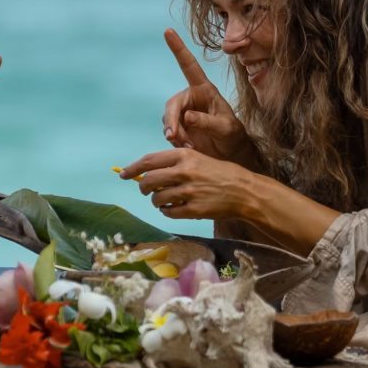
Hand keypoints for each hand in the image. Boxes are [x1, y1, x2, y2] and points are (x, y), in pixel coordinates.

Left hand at [119, 147, 257, 224]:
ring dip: (156, 201)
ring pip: (157, 198)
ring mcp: (188, 192)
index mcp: (184, 155)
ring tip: (164, 200)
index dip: (133, 168)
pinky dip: (167, 211)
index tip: (123, 174)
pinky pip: (169, 212)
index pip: (149, 161)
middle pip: (148, 181)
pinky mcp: (193, 209)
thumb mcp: (199, 158)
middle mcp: (184, 172)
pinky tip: (174, 208)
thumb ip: (175, 163)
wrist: (244, 191)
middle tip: (145, 191)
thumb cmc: (221, 173)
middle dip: (143, 187)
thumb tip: (148, 172)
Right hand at [160, 29, 257, 164]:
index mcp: (204, 89)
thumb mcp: (226, 129)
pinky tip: (189, 147)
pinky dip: (176, 141)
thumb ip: (208, 122)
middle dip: (171, 120)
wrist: (230, 154)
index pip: (189, 66)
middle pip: (172, 104)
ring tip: (190, 145)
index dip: (178, 48)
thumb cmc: (233, 136)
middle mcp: (191, 98)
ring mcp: (182, 113)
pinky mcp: (178, 127)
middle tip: (174, 137)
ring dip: (175, 134)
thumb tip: (187, 117)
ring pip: (168, 120)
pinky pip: (169, 131)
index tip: (168, 31)